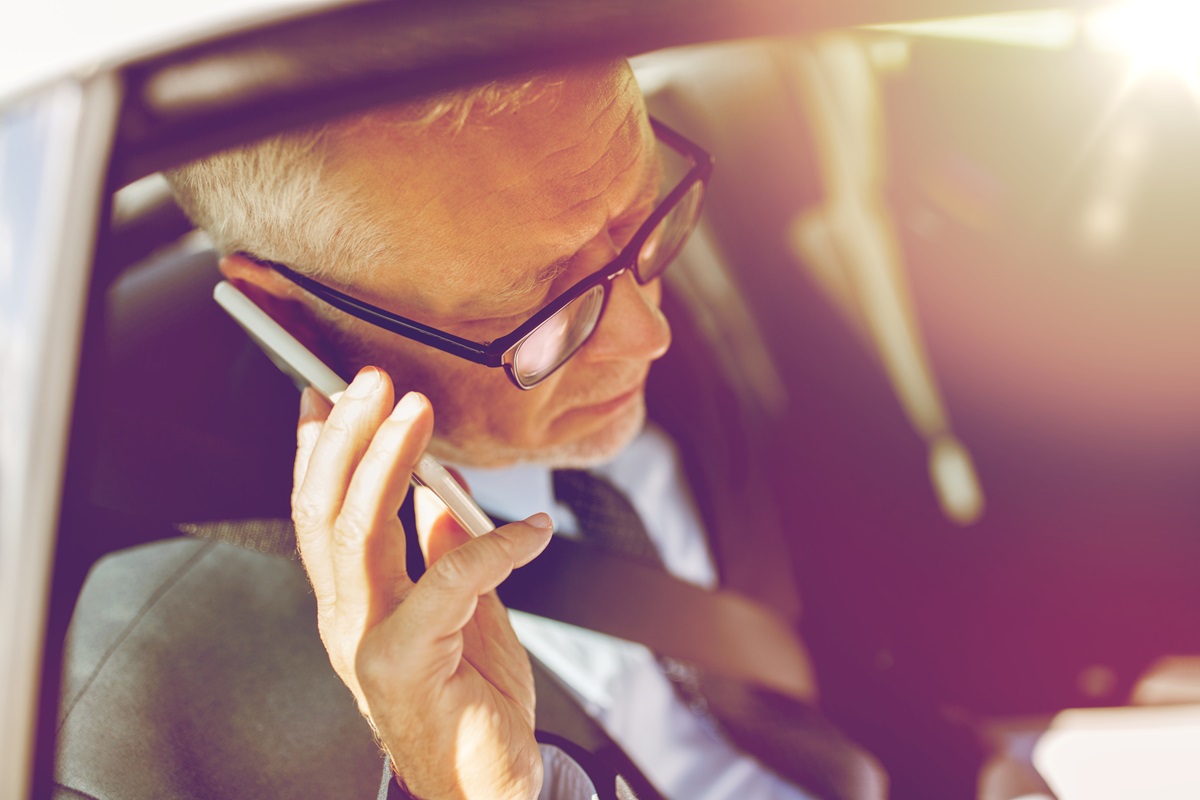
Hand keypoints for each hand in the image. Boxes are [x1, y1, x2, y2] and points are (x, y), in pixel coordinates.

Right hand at [293, 367, 552, 799]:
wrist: (487, 784)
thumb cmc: (471, 700)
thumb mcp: (461, 612)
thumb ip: (444, 553)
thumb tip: (445, 492)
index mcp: (350, 602)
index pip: (317, 513)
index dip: (318, 450)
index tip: (329, 394)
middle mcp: (344, 620)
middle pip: (326, 511)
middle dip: (347, 438)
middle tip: (374, 383)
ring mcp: (364, 643)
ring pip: (359, 533)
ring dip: (387, 463)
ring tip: (415, 413)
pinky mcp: (404, 664)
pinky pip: (449, 580)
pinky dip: (494, 544)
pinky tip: (532, 528)